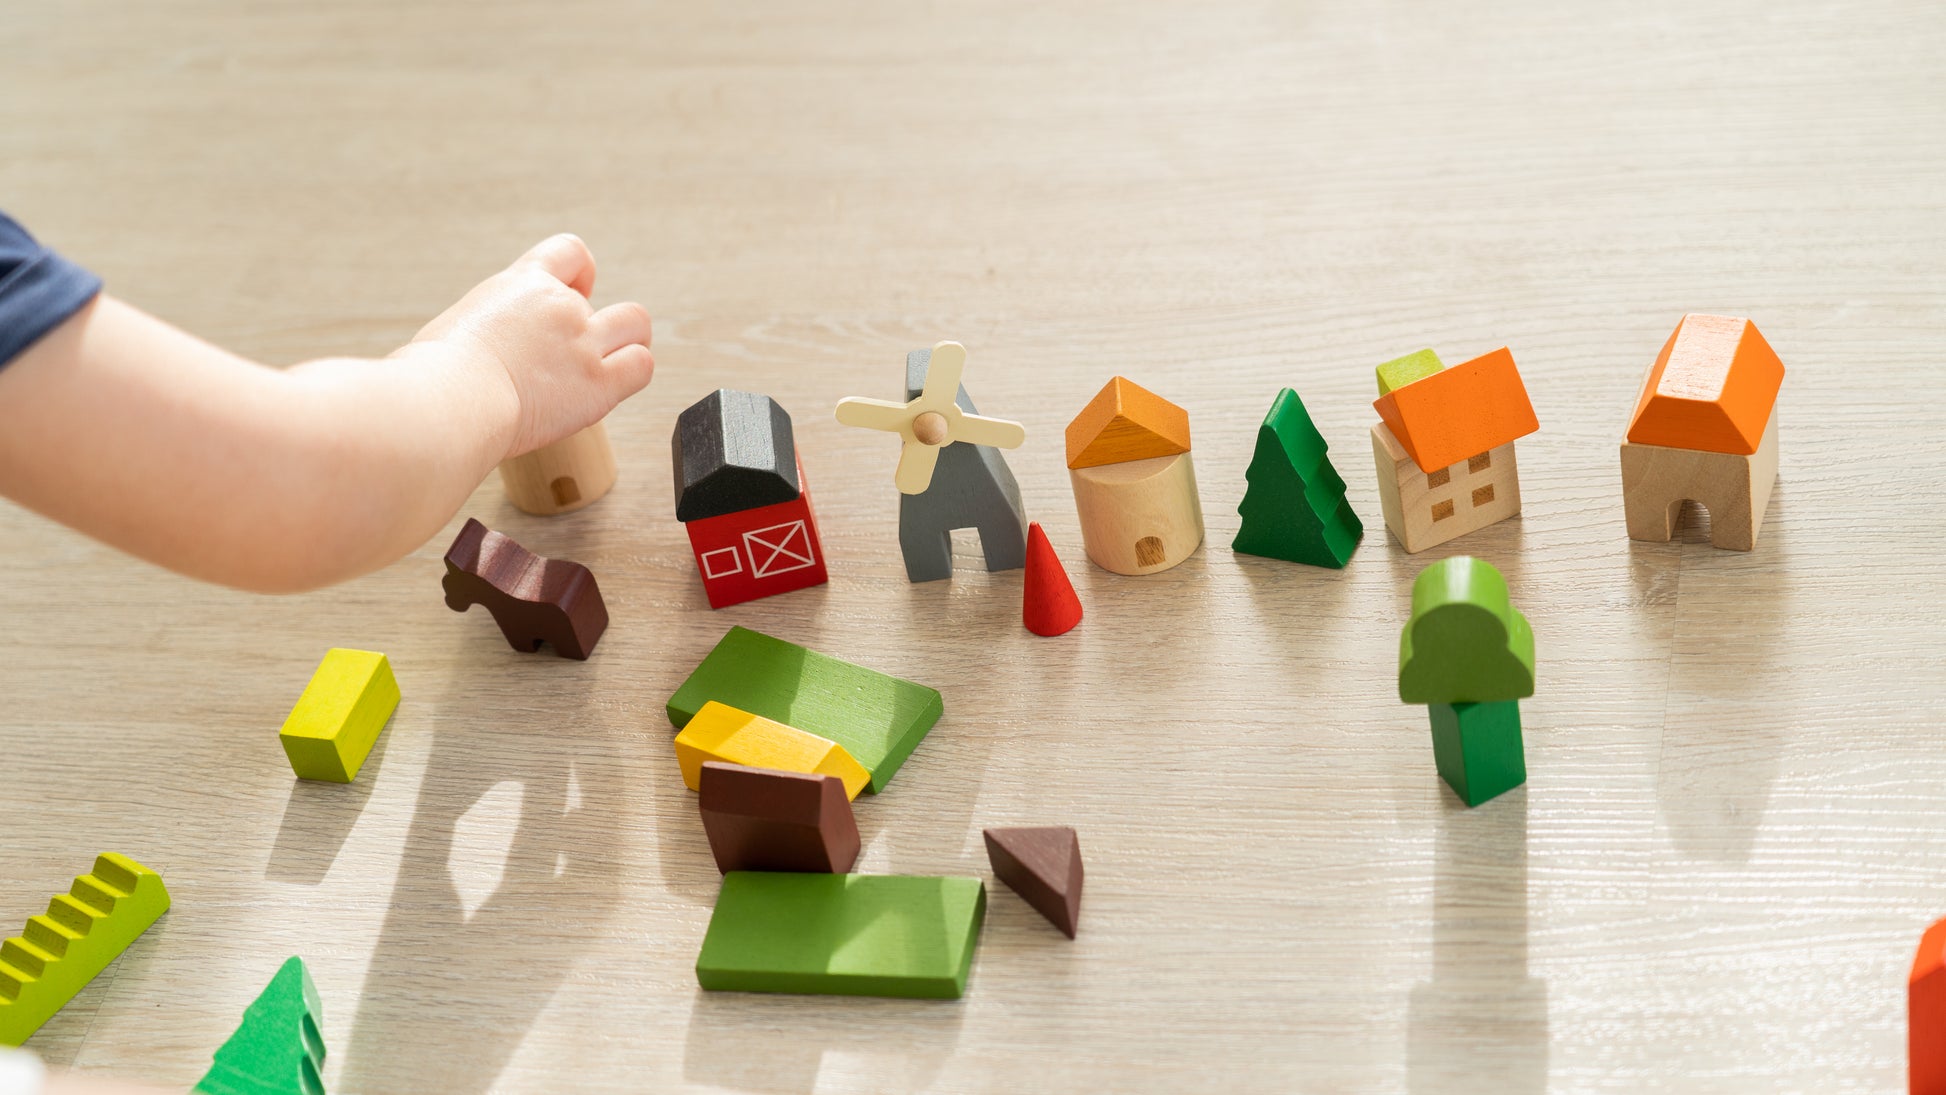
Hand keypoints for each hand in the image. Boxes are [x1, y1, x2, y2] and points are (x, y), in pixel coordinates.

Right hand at [408, 234, 654, 457]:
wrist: (447, 398)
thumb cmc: (432, 374)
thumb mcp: (452, 330)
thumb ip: (480, 333)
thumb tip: (469, 359)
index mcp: (519, 284)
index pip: (570, 252)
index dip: (581, 275)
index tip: (574, 293)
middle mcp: (559, 306)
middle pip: (609, 298)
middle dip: (605, 325)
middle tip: (584, 352)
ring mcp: (583, 343)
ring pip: (636, 326)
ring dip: (628, 346)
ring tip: (608, 369)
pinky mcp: (598, 384)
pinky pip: (641, 366)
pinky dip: (631, 374)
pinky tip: (607, 389)